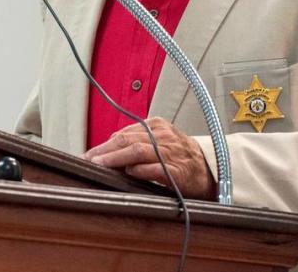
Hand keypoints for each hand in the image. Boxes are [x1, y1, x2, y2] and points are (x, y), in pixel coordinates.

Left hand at [83, 117, 216, 199]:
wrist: (210, 168)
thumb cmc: (179, 155)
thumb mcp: (158, 139)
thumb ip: (136, 139)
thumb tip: (109, 143)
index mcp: (156, 126)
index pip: (124, 134)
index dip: (104, 145)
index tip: (88, 155)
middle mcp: (162, 136)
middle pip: (128, 140)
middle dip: (105, 151)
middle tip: (89, 160)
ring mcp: (170, 153)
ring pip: (139, 151)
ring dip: (117, 159)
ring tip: (102, 165)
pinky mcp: (178, 171)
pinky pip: (157, 168)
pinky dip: (142, 170)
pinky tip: (130, 172)